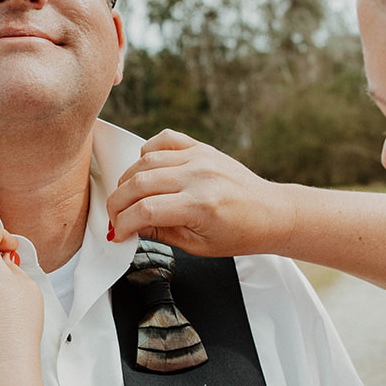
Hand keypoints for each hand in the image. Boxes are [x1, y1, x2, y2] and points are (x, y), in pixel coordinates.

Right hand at [106, 129, 295, 255]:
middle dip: (117, 203)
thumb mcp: (197, 246)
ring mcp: (200, 157)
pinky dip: (147, 153)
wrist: (271, 212)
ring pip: (145, 161)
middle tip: (115, 217)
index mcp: (200, 206)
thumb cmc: (240, 233)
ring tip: (128, 198)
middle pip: (138, 183)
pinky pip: (163, 140)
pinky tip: (146, 170)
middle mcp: (198, 176)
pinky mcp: (201, 147)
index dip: (122, 223)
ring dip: (127, 180)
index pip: (145, 211)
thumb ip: (159, 233)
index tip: (117, 233)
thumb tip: (128, 227)